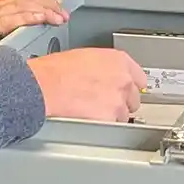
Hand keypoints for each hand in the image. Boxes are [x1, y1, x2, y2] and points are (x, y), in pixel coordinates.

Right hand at [26, 48, 147, 121]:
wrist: (44, 86)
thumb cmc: (55, 71)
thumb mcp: (85, 57)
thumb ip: (104, 67)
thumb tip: (105, 75)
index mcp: (118, 60)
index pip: (140, 78)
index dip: (130, 86)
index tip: (125, 91)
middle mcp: (123, 79)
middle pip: (134, 98)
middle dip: (121, 102)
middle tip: (104, 102)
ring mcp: (118, 100)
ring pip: (124, 115)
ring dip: (112, 115)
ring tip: (92, 111)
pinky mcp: (110, 117)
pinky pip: (112, 126)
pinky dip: (103, 125)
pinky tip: (89, 118)